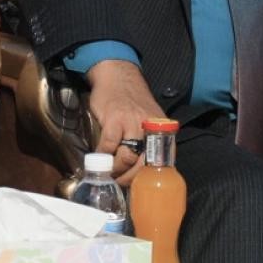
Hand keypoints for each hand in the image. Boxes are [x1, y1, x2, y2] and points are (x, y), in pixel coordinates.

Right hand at [84, 58, 164, 183]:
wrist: (117, 75)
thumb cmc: (132, 100)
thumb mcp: (150, 120)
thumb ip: (151, 140)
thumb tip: (144, 168)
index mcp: (163, 130)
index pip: (164, 161)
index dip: (150, 178)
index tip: (140, 187)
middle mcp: (152, 127)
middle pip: (143, 164)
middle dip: (130, 178)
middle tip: (120, 183)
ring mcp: (133, 123)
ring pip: (126, 158)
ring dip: (115, 170)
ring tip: (109, 173)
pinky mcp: (115, 120)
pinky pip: (108, 147)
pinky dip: (102, 156)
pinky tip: (99, 158)